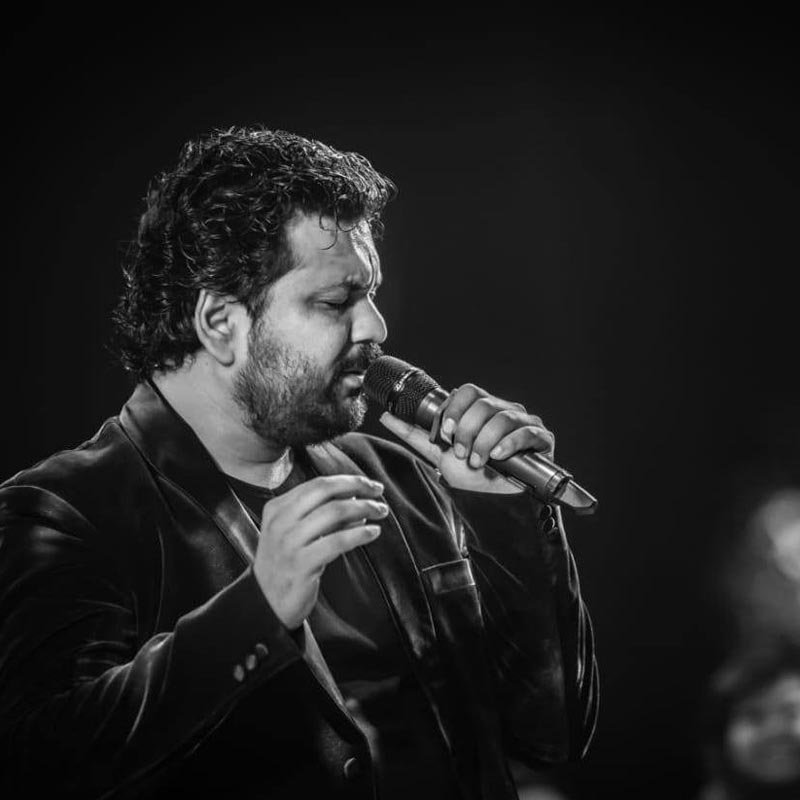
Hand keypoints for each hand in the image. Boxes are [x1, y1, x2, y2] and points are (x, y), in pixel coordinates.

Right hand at [253, 475, 387, 629]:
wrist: (266, 604)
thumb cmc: (286, 564)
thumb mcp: (296, 533)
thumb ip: (322, 515)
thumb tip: (357, 498)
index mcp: (277, 508)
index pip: (317, 483)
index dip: (347, 480)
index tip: (369, 484)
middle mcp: (280, 521)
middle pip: (325, 491)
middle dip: (357, 486)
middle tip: (379, 491)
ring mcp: (289, 543)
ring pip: (334, 512)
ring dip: (364, 508)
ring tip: (381, 511)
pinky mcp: (301, 564)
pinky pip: (336, 541)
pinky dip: (359, 534)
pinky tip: (373, 532)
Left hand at [380, 383, 553, 493]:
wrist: (500, 503)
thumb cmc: (475, 477)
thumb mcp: (440, 455)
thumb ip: (416, 435)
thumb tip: (387, 416)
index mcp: (482, 409)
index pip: (467, 391)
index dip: (454, 410)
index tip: (446, 434)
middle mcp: (504, 410)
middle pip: (483, 403)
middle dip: (467, 431)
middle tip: (462, 453)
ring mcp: (525, 422)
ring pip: (502, 417)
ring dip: (484, 441)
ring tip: (479, 461)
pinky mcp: (542, 437)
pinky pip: (525, 432)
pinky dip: (508, 444)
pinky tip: (497, 457)